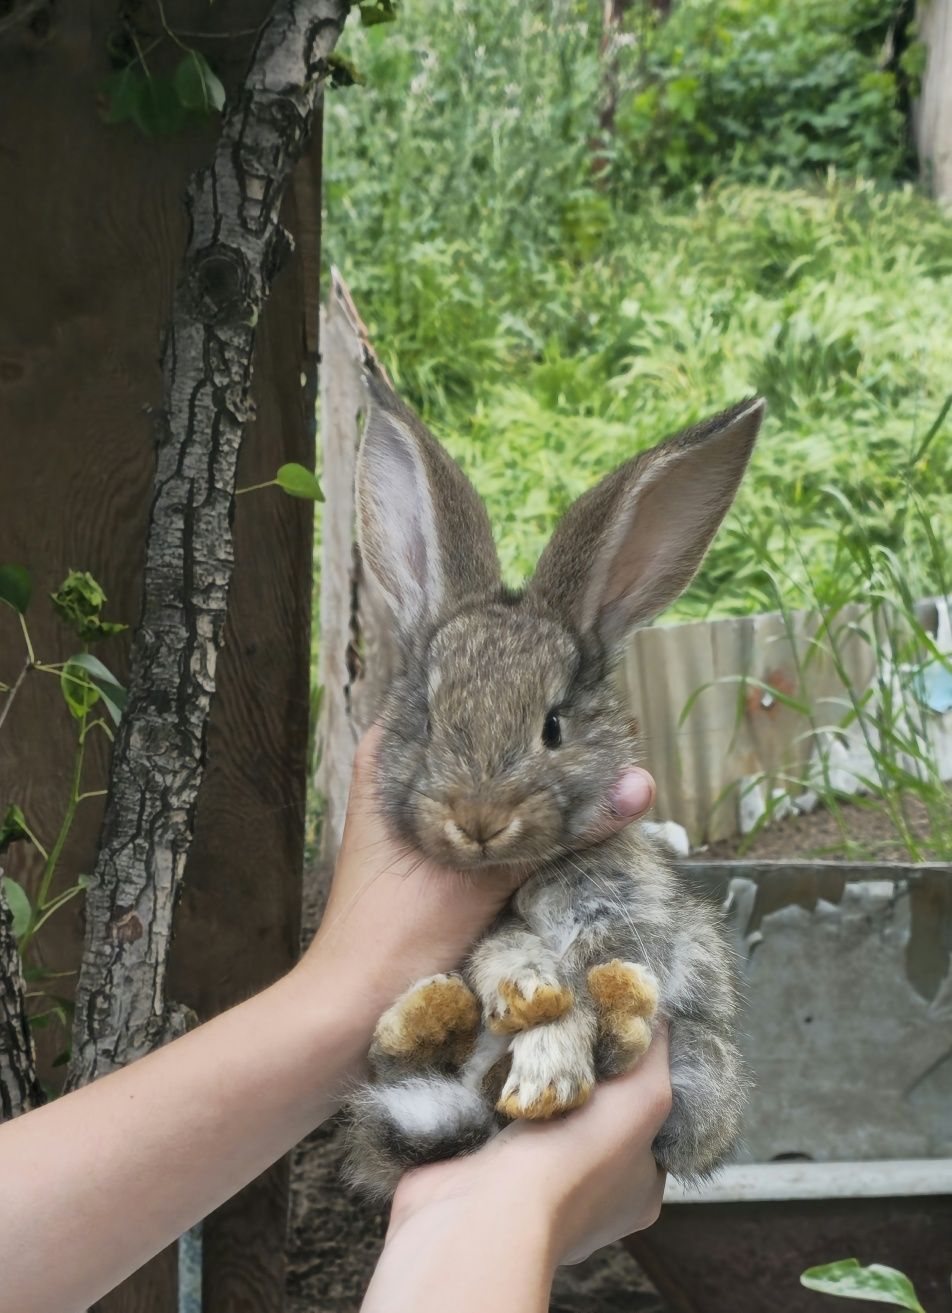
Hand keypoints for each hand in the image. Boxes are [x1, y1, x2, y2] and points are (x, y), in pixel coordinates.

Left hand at [304, 724, 655, 1029]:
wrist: (355, 1007)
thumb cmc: (397, 930)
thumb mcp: (486, 872)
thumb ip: (563, 826)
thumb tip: (642, 785)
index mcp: (391, 753)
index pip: (461, 699)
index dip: (516, 690)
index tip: (572, 680)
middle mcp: (399, 772)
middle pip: (480, 740)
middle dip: (533, 738)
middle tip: (598, 720)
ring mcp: (417, 812)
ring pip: (485, 781)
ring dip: (529, 780)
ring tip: (592, 754)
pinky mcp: (433, 850)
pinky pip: (483, 818)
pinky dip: (517, 818)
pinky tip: (563, 809)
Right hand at [360, 1029, 670, 1311]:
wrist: (489, 1209)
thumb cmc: (580, 1159)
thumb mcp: (645, 1097)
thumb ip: (656, 1051)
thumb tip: (655, 1007)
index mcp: (638, 1188)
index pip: (649, 1119)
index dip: (637, 1072)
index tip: (616, 1027)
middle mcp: (591, 1196)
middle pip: (593, 1114)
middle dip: (580, 1072)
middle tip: (568, 1023)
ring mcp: (534, 1190)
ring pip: (543, 1116)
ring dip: (535, 1079)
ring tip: (530, 1032)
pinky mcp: (487, 1175)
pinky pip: (497, 1122)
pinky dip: (495, 1093)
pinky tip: (493, 1057)